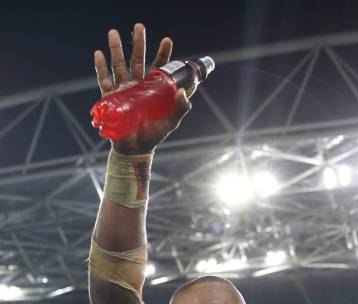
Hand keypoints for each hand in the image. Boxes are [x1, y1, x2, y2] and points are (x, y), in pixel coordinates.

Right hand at [94, 23, 191, 153]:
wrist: (135, 149)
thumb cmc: (153, 136)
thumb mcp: (171, 121)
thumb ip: (181, 107)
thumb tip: (185, 90)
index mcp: (152, 89)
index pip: (158, 67)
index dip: (163, 54)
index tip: (167, 40)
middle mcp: (137, 86)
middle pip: (137, 60)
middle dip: (138, 44)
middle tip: (140, 27)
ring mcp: (122, 91)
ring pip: (119, 65)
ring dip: (116, 49)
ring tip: (114, 32)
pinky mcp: (110, 99)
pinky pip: (104, 80)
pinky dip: (101, 68)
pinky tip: (99, 54)